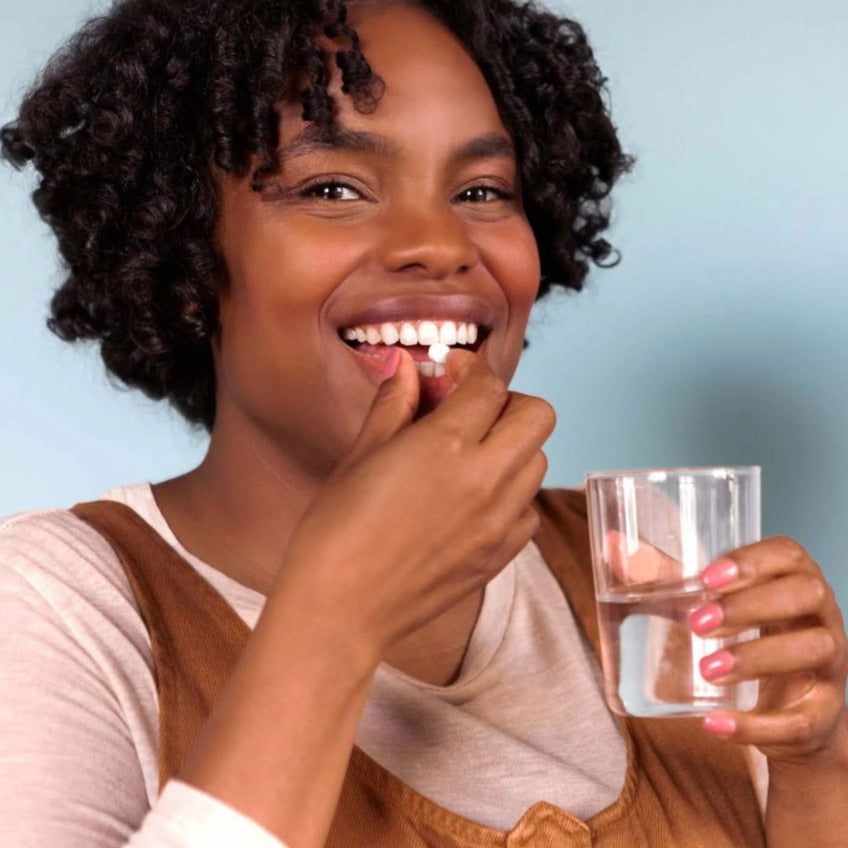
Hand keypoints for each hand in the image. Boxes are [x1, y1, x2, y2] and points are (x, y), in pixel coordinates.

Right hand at [274, 346, 555, 663]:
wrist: (341, 608)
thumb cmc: (337, 529)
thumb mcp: (360, 455)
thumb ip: (394, 404)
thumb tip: (406, 366)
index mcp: (445, 446)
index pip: (489, 386)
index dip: (472, 368)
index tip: (451, 372)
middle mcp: (485, 480)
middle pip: (538, 417)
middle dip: (509, 402)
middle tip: (471, 411)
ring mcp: (499, 522)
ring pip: (539, 461)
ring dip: (513, 447)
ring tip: (472, 456)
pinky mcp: (501, 555)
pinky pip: (529, 509)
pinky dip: (513, 494)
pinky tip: (476, 499)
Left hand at [687, 537, 847, 765]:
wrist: (792, 712)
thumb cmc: (747, 637)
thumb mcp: (712, 605)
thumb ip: (666, 576)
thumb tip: (611, 545)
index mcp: (793, 579)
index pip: (788, 554)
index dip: (752, 560)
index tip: (706, 577)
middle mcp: (821, 617)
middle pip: (805, 596)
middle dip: (750, 606)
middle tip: (696, 624)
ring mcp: (829, 666)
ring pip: (812, 650)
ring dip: (756, 657)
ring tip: (707, 669)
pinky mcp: (823, 715)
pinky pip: (800, 720)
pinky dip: (756, 724)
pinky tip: (715, 724)